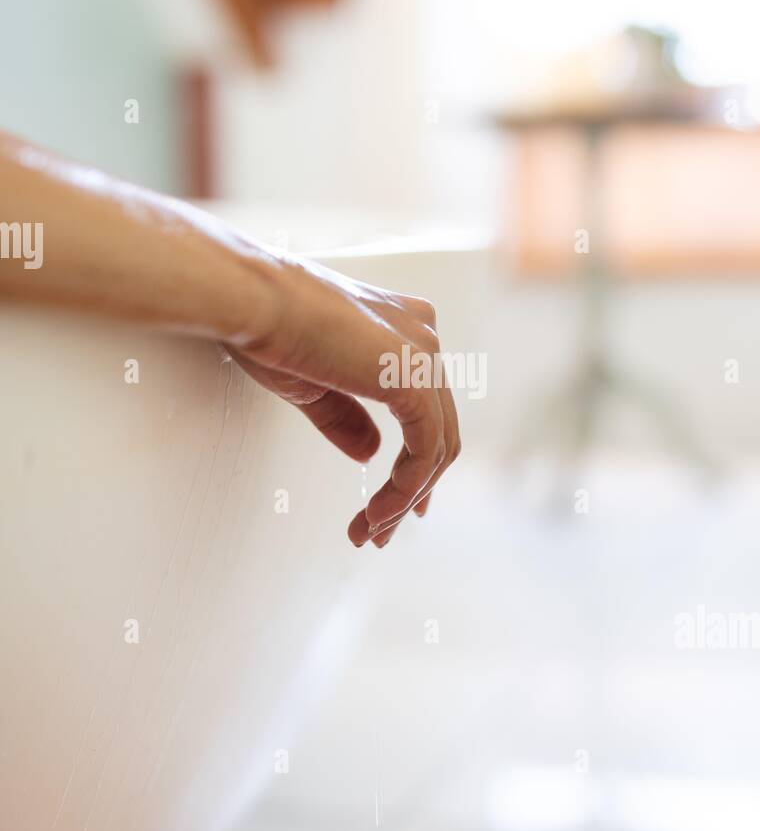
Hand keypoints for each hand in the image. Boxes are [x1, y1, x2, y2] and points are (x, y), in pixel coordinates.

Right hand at [228, 255, 460, 547]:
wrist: (249, 299)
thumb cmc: (265, 326)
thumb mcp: (312, 384)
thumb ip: (346, 417)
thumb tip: (371, 453)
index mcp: (402, 327)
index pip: (427, 405)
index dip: (419, 461)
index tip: (401, 503)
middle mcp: (422, 335)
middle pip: (438, 430)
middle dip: (412, 490)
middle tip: (380, 531)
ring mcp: (423, 354)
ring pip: (436, 446)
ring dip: (405, 498)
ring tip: (371, 531)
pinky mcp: (414, 378)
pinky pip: (425, 449)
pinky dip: (405, 488)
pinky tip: (377, 513)